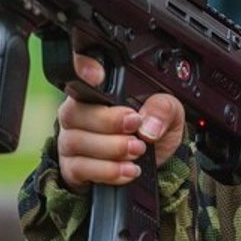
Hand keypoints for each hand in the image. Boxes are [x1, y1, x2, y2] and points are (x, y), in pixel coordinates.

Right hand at [55, 53, 186, 192]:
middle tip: (136, 129)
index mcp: (98, 90)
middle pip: (75, 112)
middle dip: (108, 122)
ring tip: (137, 150)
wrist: (154, 165)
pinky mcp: (71, 167)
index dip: (82, 69)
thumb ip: (163, 108)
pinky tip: (127, 170)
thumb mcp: (170, 113)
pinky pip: (79, 169)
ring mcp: (70, 140)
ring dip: (110, 149)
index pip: (79, 71)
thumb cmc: (153, 130)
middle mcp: (78, 112)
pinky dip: (106, 171)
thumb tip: (148, 125)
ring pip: (76, 142)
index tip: (99, 76)